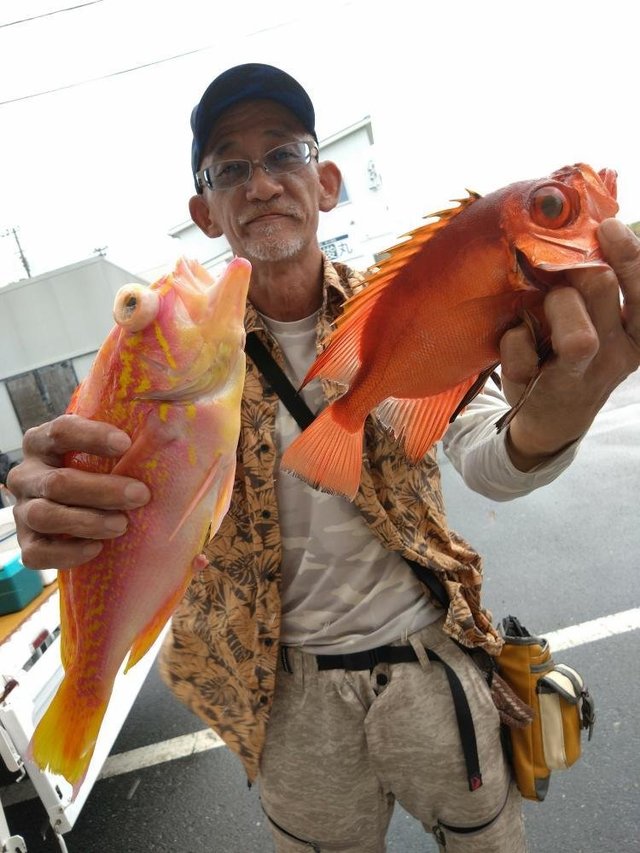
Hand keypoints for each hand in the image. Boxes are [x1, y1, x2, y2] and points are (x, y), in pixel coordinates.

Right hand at [7, 415, 149, 568]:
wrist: (80, 508)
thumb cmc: (104, 472)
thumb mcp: (111, 450)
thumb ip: (137, 438)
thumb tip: (173, 425)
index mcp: (45, 441)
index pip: (61, 431)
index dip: (92, 436)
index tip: (126, 444)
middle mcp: (27, 474)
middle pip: (58, 481)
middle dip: (102, 489)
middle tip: (141, 495)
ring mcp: (23, 510)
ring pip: (46, 515)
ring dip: (87, 521)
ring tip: (122, 525)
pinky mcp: (27, 543)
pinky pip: (37, 553)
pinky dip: (68, 553)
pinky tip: (96, 549)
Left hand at [499, 218, 639, 469]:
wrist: (552, 416)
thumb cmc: (577, 354)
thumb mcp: (602, 322)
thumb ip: (604, 285)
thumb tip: (596, 227)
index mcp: (636, 335)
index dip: (629, 256)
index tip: (607, 227)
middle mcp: (615, 356)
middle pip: (604, 290)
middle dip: (577, 266)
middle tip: (559, 262)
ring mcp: (578, 376)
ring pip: (577, 336)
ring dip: (553, 303)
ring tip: (543, 305)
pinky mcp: (537, 389)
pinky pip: (522, 350)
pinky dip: (513, 337)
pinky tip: (516, 336)